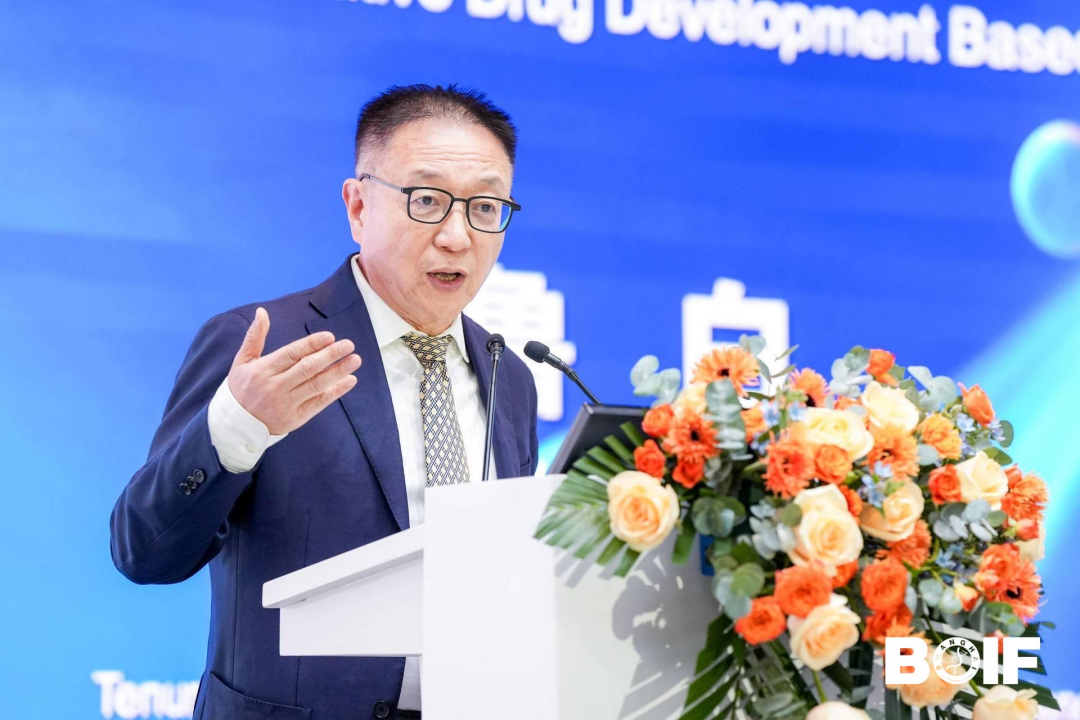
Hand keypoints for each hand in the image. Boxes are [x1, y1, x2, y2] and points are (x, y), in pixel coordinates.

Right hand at [227, 307, 360, 434]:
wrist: (236, 425)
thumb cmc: (241, 388)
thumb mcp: (242, 361)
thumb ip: (254, 336)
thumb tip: (262, 312)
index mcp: (263, 370)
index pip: (292, 354)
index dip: (312, 344)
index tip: (330, 336)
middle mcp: (275, 387)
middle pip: (307, 368)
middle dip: (330, 355)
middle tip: (349, 345)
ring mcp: (286, 404)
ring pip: (316, 385)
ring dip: (338, 372)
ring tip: (355, 360)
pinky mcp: (296, 418)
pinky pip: (319, 403)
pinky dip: (336, 392)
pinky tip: (349, 380)